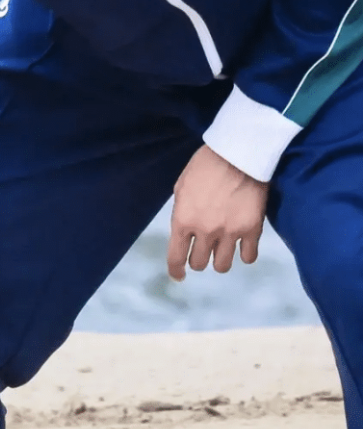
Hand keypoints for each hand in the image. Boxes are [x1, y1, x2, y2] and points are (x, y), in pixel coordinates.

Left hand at [167, 144, 268, 280]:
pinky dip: (244, 254)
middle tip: (203, 249)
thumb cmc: (206, 164)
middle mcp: (205, 231)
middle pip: (199, 264)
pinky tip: (243, 244)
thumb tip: (185, 227)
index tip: (179, 276)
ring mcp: (230, 233)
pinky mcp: (252, 230)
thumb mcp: (182, 185)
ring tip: (222, 247)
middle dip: (199, 258)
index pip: (176, 257)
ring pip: (222, 266)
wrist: (239, 153)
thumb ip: (182, 210)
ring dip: (220, 258)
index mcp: (183, 219)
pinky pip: (248, 257)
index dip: (176, 270)